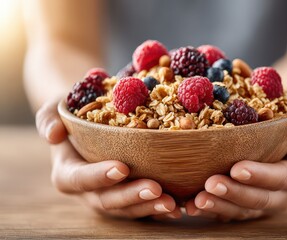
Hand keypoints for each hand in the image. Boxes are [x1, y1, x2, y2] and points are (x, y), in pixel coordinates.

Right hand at [36, 100, 181, 219]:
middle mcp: (88, 190)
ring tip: (172, 203)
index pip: (80, 179)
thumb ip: (48, 118)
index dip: (99, 176)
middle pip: (107, 200)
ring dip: (149, 208)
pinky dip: (159, 208)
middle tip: (155, 189)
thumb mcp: (55, 109)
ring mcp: (109, 196)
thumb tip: (53, 134)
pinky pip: (142, 207)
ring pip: (128, 209)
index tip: (122, 168)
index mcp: (68, 172)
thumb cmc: (73, 113)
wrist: (90, 120)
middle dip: (131, 197)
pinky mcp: (127, 197)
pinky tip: (179, 206)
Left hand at [185, 97, 286, 220]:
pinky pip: (228, 210)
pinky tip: (190, 204)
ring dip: (219, 206)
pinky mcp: (243, 202)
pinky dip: (210, 208)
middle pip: (261, 200)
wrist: (277, 124)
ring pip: (242, 210)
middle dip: (235, 194)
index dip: (263, 176)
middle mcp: (283, 191)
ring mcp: (262, 200)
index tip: (238, 168)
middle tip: (211, 184)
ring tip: (196, 200)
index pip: (285, 177)